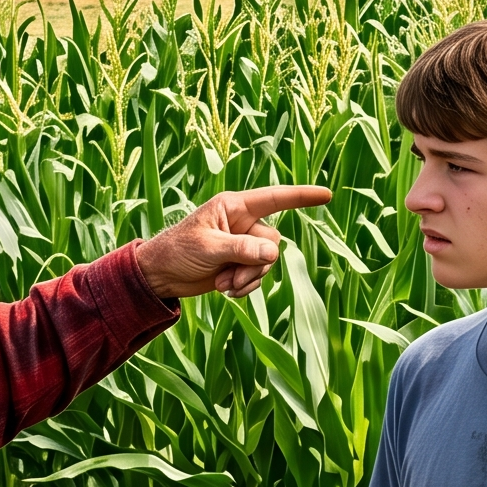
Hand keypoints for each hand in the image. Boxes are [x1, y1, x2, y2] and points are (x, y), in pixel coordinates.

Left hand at [135, 185, 334, 300]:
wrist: (160, 275)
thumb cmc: (177, 251)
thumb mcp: (208, 248)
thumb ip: (241, 248)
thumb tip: (274, 252)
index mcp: (234, 206)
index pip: (275, 198)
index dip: (302, 196)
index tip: (327, 195)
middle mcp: (242, 222)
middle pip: (273, 242)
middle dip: (255, 264)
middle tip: (228, 277)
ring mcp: (243, 244)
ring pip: (267, 262)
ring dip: (248, 278)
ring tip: (222, 285)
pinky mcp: (240, 264)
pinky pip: (258, 275)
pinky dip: (245, 286)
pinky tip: (226, 291)